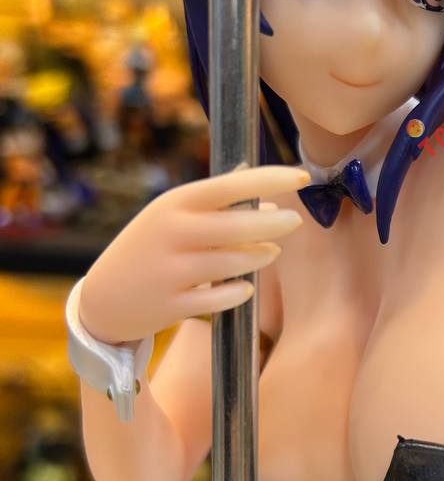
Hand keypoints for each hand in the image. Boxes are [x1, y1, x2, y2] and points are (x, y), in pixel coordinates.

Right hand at [79, 165, 309, 344]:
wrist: (103, 297)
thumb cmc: (151, 247)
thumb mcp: (172, 215)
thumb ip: (217, 204)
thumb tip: (267, 194)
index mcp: (174, 203)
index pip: (230, 185)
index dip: (270, 179)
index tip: (303, 174)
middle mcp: (171, 233)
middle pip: (237, 227)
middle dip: (273, 223)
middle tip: (296, 220)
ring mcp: (169, 271)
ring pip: (232, 264)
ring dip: (259, 257)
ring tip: (272, 252)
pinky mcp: (170, 305)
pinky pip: (218, 300)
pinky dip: (238, 292)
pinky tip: (246, 286)